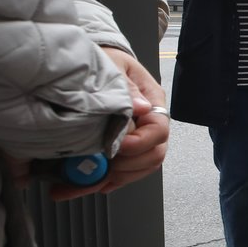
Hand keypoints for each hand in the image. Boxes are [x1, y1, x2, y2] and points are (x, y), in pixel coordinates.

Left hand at [52, 47, 168, 200]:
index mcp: (152, 102)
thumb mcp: (114, 66)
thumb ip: (125, 86)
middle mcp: (149, 124)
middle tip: (103, 167)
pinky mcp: (122, 149)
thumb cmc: (106, 61)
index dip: (141, 143)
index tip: (118, 146)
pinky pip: (123, 172)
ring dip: (116, 179)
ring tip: (87, 182)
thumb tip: (139, 107)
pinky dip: (106, 182)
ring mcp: (138, 138)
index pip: (159, 130)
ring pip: (140, 169)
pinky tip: (90, 185)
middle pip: (154, 156)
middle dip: (128, 167)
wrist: (95, 62)